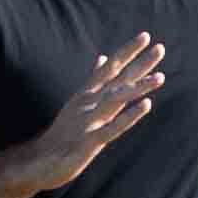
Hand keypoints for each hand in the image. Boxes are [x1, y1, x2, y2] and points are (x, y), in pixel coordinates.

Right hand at [21, 33, 166, 187]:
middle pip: (117, 79)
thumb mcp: (79, 102)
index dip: (127, 52)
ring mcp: (88, 121)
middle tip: (161, 48)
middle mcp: (88, 103)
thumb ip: (94, 80)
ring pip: (116, 100)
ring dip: (138, 88)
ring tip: (161, 78)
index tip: (146, 36)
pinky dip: (129, 116)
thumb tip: (102, 58)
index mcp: (87, 94)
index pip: (110, 68)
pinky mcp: (89, 142)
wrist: (37, 162)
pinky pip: (112, 128)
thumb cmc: (63, 132)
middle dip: (139, 63)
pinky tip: (146, 105)